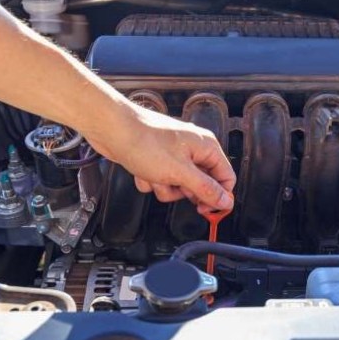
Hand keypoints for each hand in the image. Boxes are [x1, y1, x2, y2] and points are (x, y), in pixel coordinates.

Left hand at [82, 103, 235, 212]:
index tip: (205, 210)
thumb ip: (206, 189)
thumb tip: (226, 201)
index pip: (226, 178)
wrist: (112, 129)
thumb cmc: (145, 142)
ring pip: (178, 186)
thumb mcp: (180, 173)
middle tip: (172, 183)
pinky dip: (150, 180)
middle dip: (182, 190)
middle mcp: (193, 149)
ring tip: (152, 175)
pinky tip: (141, 171)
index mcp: (206, 147)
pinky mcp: (158, 159)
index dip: (218, 197)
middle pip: (200, 184)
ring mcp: (174, 154)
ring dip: (163, 187)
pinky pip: (161, 181)